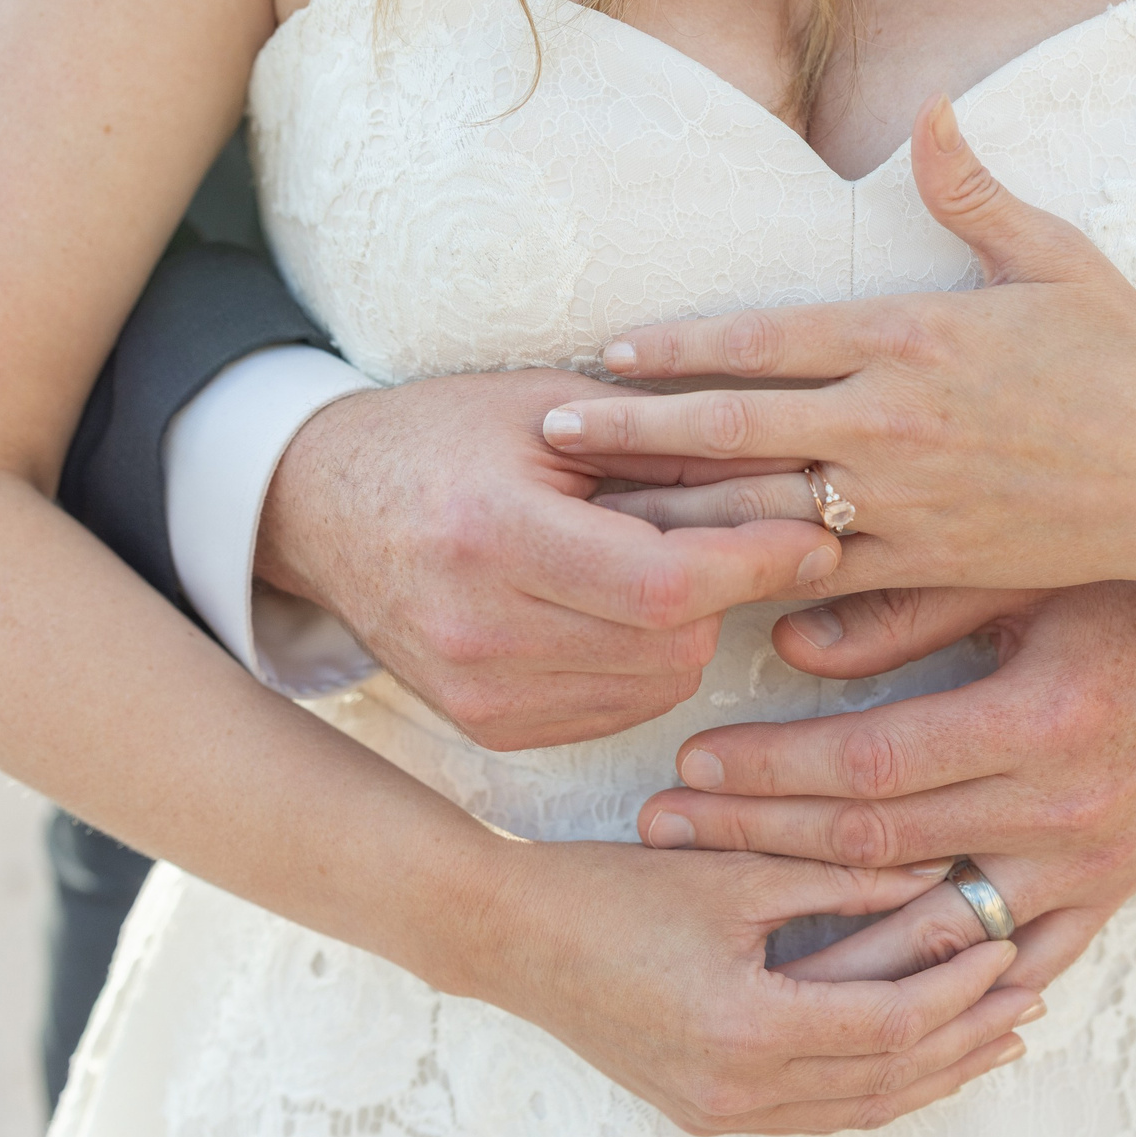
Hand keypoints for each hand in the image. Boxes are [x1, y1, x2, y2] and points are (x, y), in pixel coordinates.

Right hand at [258, 368, 838, 749]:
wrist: (320, 508)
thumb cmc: (443, 437)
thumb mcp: (553, 408)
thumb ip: (673, 446)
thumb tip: (798, 476)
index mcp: (492, 533)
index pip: (664, 583)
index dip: (755, 563)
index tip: (815, 536)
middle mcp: (480, 630)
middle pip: (671, 643)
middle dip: (726, 591)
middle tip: (734, 537)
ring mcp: (479, 693)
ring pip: (659, 686)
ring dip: (689, 631)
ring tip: (655, 564)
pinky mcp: (488, 728)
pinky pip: (619, 710)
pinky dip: (643, 664)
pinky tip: (612, 609)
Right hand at [461, 841, 1040, 1135]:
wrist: (509, 938)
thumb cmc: (611, 891)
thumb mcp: (732, 873)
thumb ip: (838, 878)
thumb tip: (938, 876)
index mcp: (746, 1027)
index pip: (890, 1024)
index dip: (959, 990)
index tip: (1008, 947)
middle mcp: (737, 1088)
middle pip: (887, 1078)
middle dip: (967, 1037)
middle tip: (1031, 995)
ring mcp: (718, 1110)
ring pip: (858, 1108)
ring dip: (933, 1074)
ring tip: (996, 1036)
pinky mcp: (703, 1110)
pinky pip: (816, 1115)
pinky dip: (876, 1089)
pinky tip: (913, 1061)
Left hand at [546, 96, 1135, 596]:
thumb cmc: (1133, 362)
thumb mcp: (1058, 259)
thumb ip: (974, 191)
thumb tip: (933, 108)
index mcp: (916, 335)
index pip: (766, 339)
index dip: (675, 348)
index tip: (604, 354)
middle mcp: (899, 422)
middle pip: (738, 428)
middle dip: (636, 432)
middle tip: (550, 437)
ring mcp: (912, 504)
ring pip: (763, 513)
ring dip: (671, 513)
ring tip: (591, 519)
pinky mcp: (935, 567)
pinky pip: (823, 582)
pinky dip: (751, 584)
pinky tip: (691, 593)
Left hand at [635, 582, 1135, 996]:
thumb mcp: (1026, 570)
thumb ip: (909, 603)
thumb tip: (787, 640)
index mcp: (1041, 721)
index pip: (870, 766)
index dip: (769, 769)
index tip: (688, 761)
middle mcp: (1066, 812)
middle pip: (877, 849)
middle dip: (757, 841)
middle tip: (663, 832)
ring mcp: (1090, 869)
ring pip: (931, 931)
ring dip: (822, 934)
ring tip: (724, 924)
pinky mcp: (1109, 897)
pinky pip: (1014, 965)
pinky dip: (937, 985)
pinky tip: (855, 995)